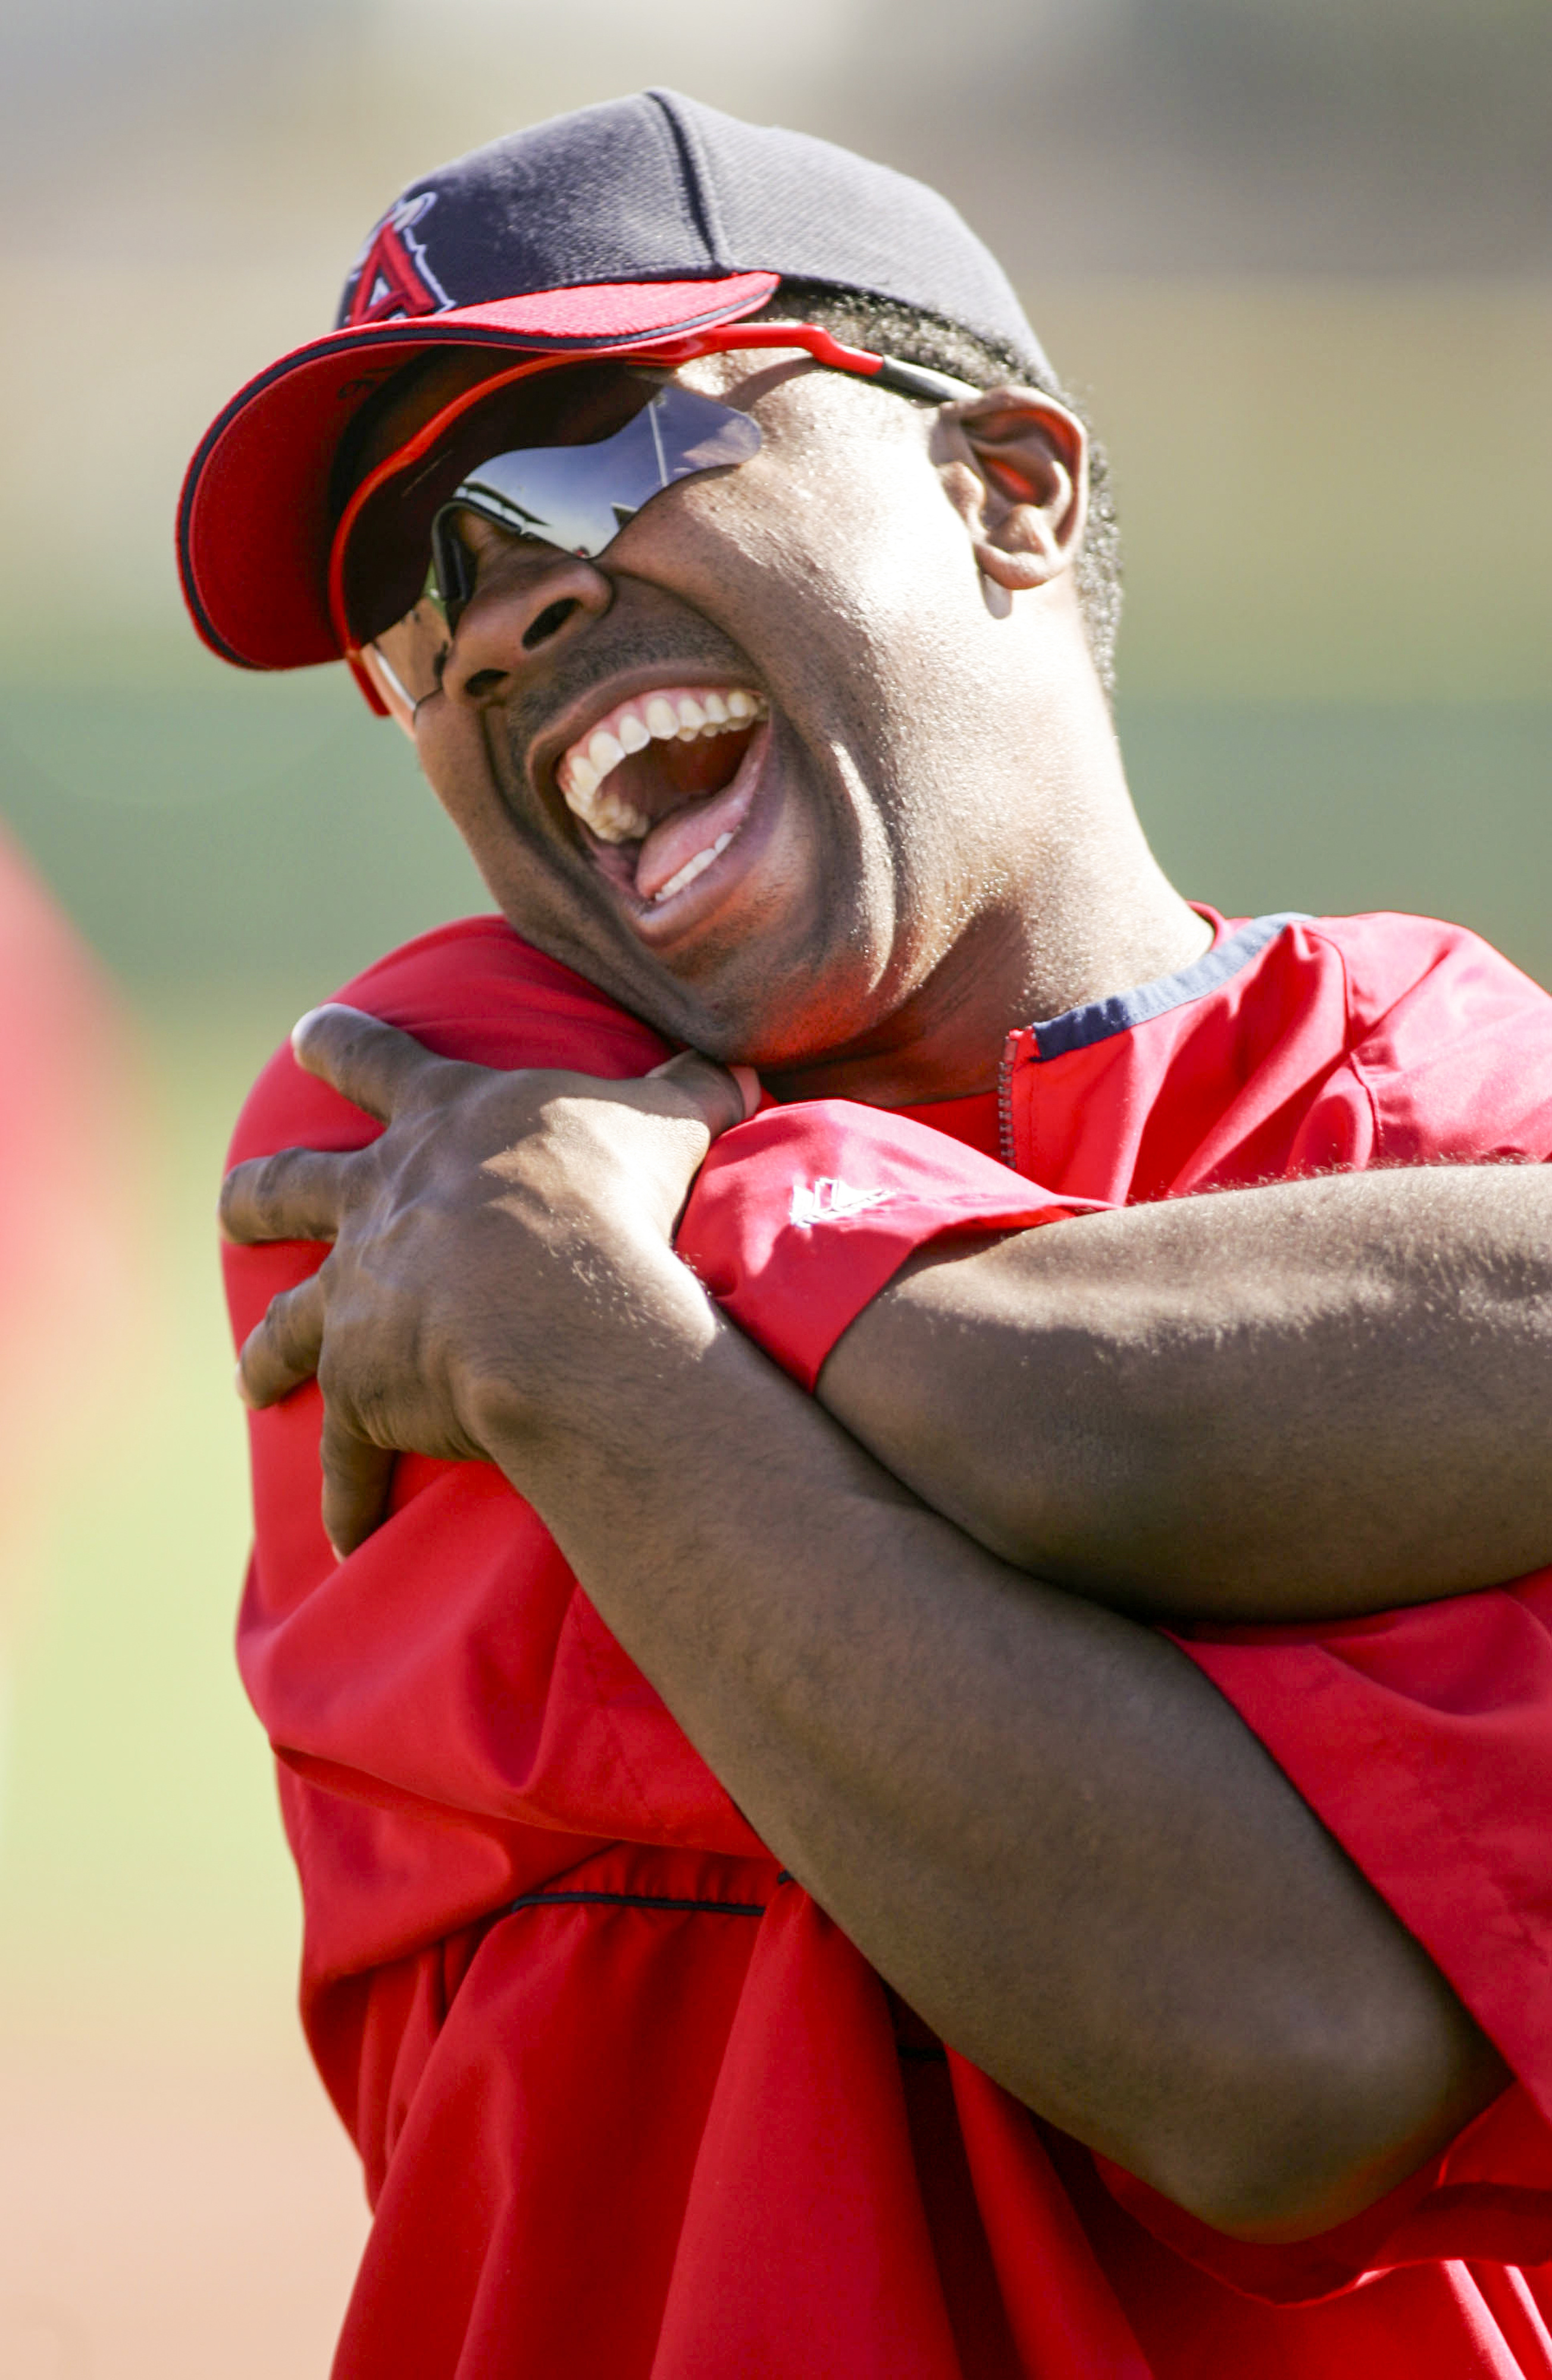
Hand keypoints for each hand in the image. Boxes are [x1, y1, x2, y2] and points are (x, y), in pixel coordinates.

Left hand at [220, 1004, 755, 1556]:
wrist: (560, 1304)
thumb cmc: (611, 1197)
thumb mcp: (665, 1121)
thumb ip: (691, 1091)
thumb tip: (742, 1069)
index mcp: (441, 1126)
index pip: (377, 1061)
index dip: (342, 1045)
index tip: (308, 1037)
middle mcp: (378, 1203)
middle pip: (289, 1186)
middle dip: (256, 1196)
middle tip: (230, 1206)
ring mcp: (359, 1294)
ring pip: (288, 1322)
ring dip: (268, 1352)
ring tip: (251, 1381)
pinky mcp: (361, 1386)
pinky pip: (345, 1453)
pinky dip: (343, 1494)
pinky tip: (342, 1535)